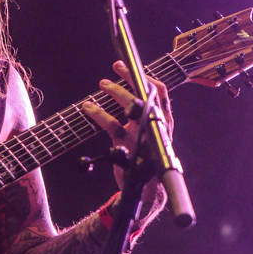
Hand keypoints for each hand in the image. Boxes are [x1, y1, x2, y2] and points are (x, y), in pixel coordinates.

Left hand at [81, 61, 172, 191]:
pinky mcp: (127, 147)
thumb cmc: (146, 156)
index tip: (128, 66)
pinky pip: (112, 125)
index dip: (144, 76)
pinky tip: (88, 107)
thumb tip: (131, 88)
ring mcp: (142, 137)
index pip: (160, 92)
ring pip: (131, 106)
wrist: (144, 188)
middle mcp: (156, 126)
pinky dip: (98, 113)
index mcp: (164, 121)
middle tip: (112, 72)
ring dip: (115, 91)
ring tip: (102, 84)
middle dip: (128, 79)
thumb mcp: (151, 133)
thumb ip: (146, 113)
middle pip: (145, 94)